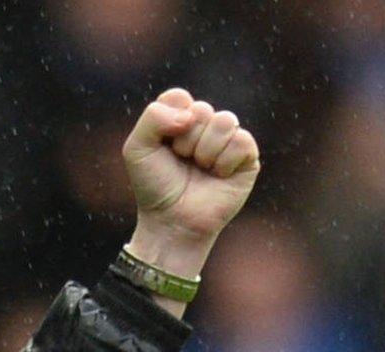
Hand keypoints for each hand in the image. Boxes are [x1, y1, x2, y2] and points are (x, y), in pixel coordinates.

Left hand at [121, 88, 260, 280]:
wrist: (172, 221)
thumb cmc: (154, 185)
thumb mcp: (137, 149)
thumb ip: (153, 117)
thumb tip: (191, 114)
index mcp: (179, 119)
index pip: (179, 97)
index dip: (168, 122)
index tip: (163, 145)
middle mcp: (205, 125)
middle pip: (201, 110)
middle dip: (185, 140)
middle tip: (181, 161)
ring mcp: (227, 139)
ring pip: (225, 121)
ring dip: (205, 150)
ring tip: (200, 168)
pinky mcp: (247, 156)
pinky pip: (242, 140)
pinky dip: (224, 161)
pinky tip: (218, 175)